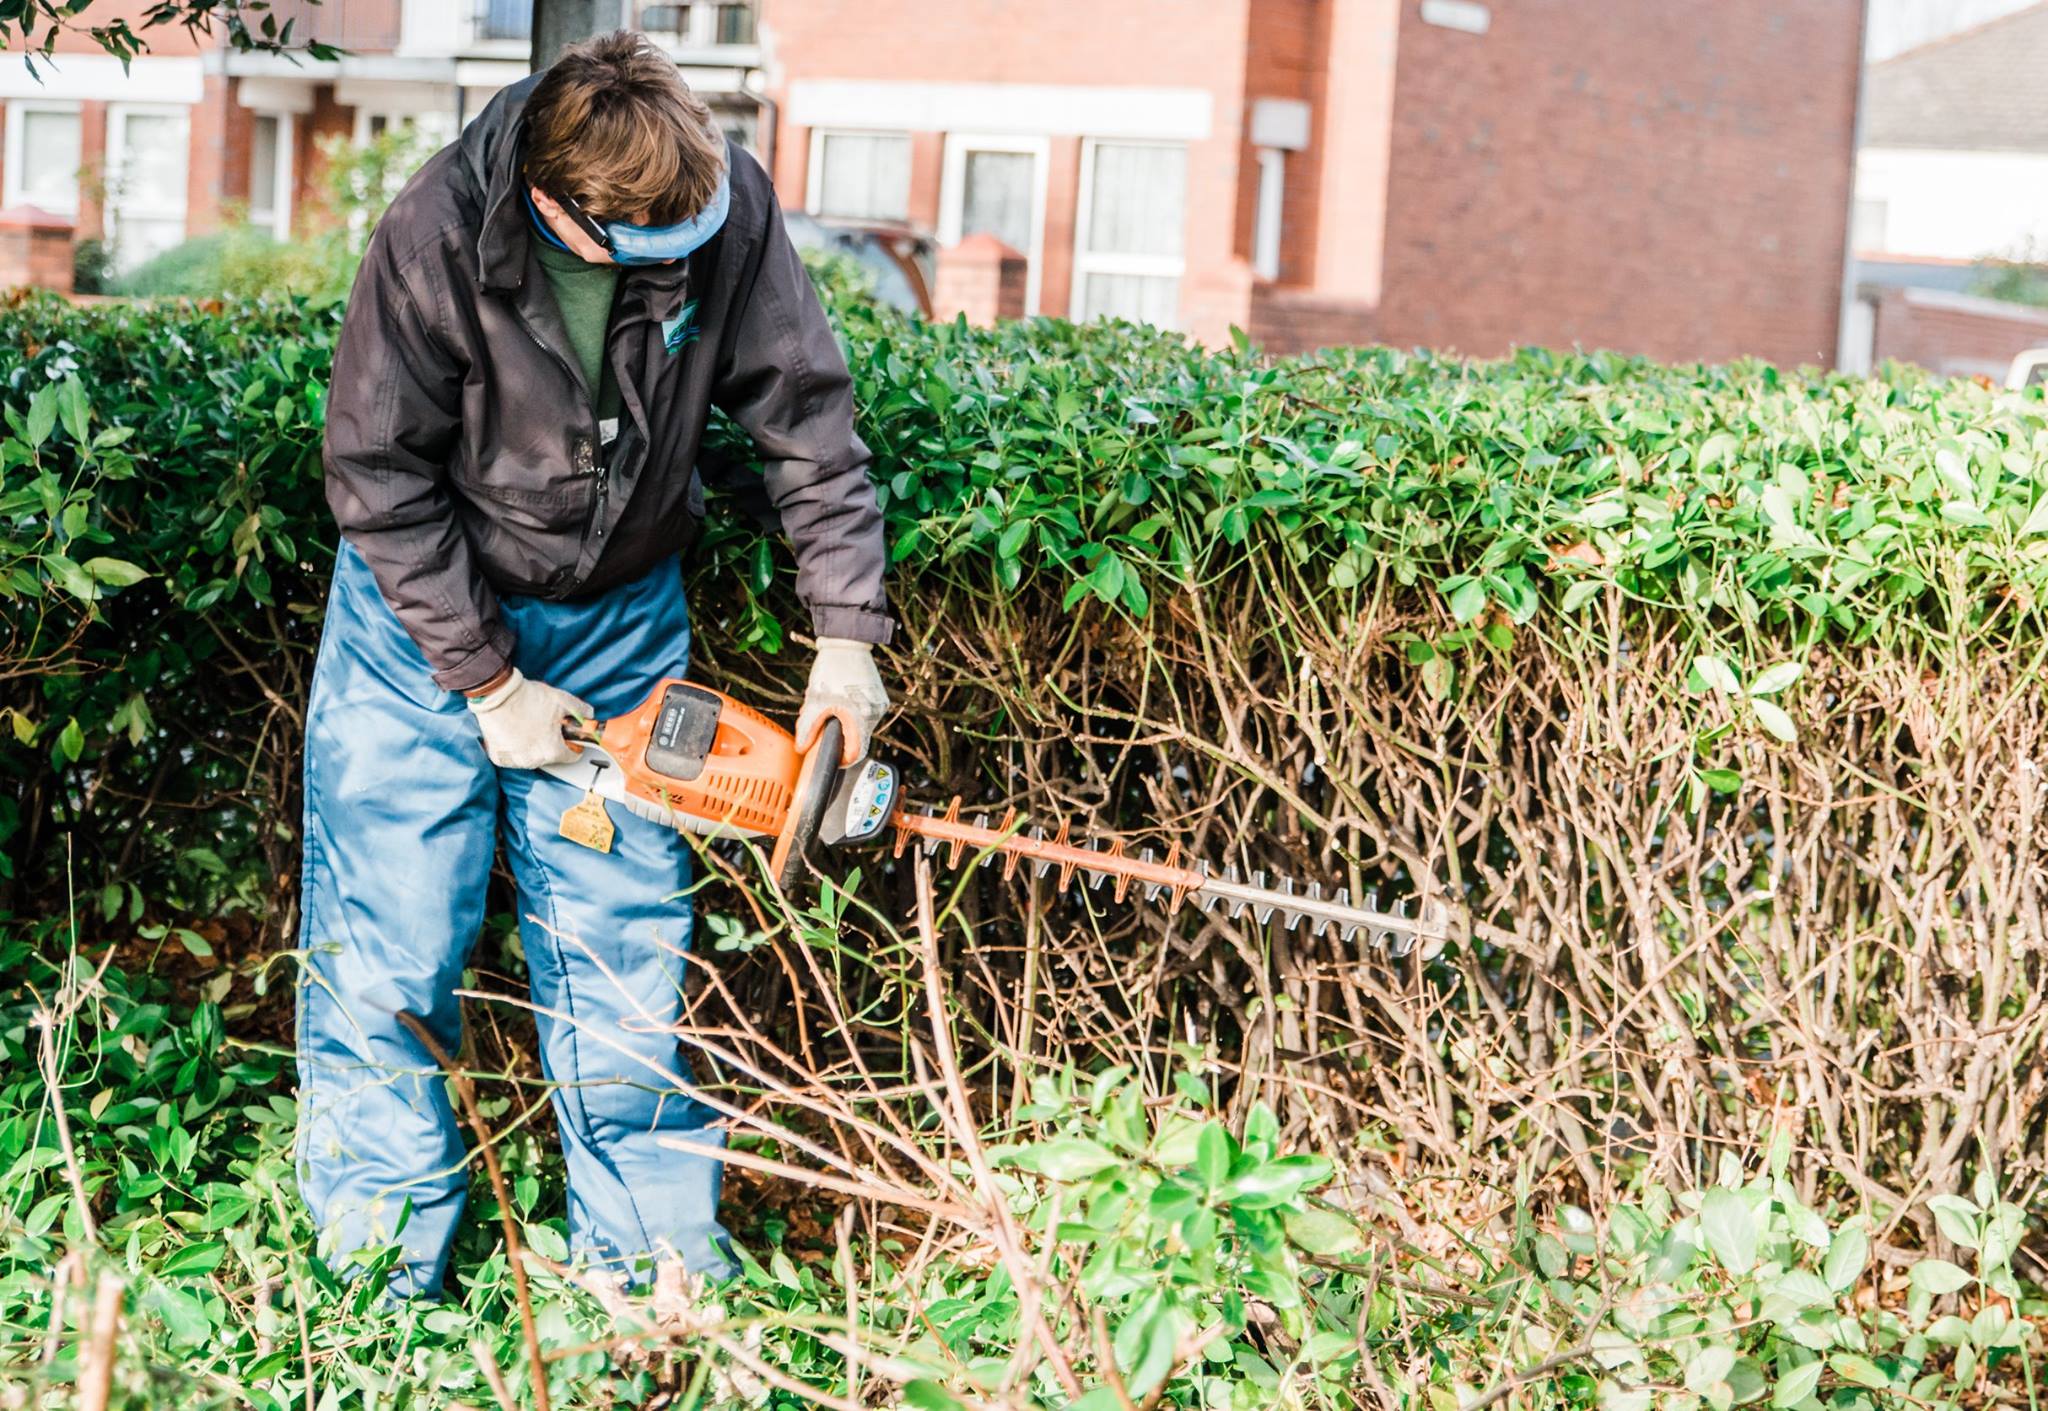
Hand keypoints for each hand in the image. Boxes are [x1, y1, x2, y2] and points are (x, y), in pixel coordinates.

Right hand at [466, 668, 590, 768]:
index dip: (573, 744)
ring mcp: (515, 760)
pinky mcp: (499, 757)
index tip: (568, 737)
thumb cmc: (528, 698)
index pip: (572, 756)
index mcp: (552, 751)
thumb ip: (581, 711)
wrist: (497, 694)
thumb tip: (589, 716)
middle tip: (545, 725)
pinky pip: (512, 756)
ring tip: (528, 726)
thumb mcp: (563, 700)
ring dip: (532, 746)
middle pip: (550, 756)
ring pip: (531, 757)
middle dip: (551, 742)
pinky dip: (514, 747)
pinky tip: (514, 732)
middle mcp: (534, 760)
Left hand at [794, 637, 888, 765]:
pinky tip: (838, 698)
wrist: (847, 641)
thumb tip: (802, 747)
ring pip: (859, 725)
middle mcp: (875, 714)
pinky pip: (864, 712)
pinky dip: (850, 711)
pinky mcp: (879, 696)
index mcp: (861, 719)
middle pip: (856, 739)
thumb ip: (807, 728)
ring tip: (828, 706)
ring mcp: (879, 704)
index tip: (828, 757)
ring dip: (843, 723)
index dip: (839, 759)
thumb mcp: (814, 700)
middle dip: (837, 736)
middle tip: (821, 724)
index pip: (855, 754)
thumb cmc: (832, 669)